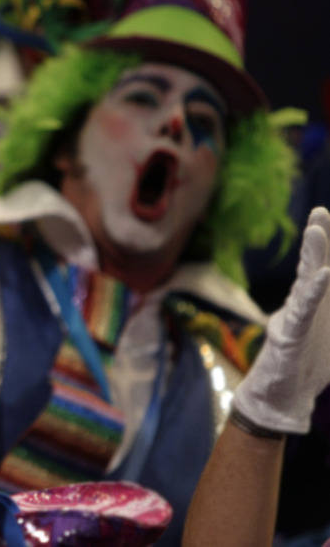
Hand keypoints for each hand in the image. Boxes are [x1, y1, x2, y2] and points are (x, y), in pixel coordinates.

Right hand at [234, 206, 329, 432]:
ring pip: (304, 282)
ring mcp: (294, 319)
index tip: (325, 216)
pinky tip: (322, 276)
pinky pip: (302, 311)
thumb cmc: (310, 367)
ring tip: (317, 231)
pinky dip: (312, 292)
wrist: (283, 398)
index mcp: (315, 304)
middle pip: (311, 266)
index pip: (322, 268)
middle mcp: (302, 306)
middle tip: (320, 212)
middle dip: (318, 239)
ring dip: (313, 256)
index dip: (327, 246)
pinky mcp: (290, 336)